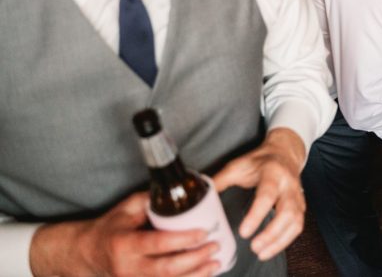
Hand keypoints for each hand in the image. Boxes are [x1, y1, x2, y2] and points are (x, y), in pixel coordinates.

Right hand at [29, 193, 217, 276]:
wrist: (87, 254)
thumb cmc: (109, 228)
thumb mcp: (125, 209)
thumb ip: (151, 201)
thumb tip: (178, 191)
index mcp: (124, 245)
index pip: (158, 244)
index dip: (183, 239)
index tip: (203, 232)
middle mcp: (128, 267)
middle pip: (167, 269)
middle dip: (195, 260)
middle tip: (215, 246)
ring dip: (196, 275)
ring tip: (215, 263)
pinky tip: (202, 275)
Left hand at [212, 128, 305, 260]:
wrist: (284, 152)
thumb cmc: (259, 161)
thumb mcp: (238, 165)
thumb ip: (220, 180)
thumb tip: (202, 197)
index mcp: (272, 173)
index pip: (267, 195)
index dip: (256, 215)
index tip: (244, 232)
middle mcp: (288, 185)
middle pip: (288, 212)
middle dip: (272, 233)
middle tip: (254, 247)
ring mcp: (297, 195)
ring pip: (296, 221)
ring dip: (280, 240)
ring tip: (262, 253)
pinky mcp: (300, 205)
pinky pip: (298, 226)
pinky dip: (286, 240)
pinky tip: (272, 248)